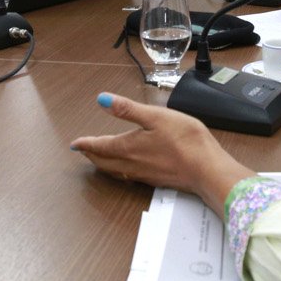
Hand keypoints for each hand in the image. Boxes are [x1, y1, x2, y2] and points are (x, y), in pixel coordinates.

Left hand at [72, 93, 253, 208]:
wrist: (206, 169)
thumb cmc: (184, 140)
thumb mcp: (155, 116)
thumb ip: (127, 110)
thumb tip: (102, 100)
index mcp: (127, 147)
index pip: (99, 145)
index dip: (85, 144)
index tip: (74, 143)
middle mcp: (130, 164)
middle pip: (103, 161)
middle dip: (90, 154)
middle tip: (82, 150)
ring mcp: (142, 175)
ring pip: (114, 170)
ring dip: (102, 163)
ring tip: (98, 158)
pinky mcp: (154, 180)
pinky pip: (127, 175)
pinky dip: (117, 170)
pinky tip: (124, 168)